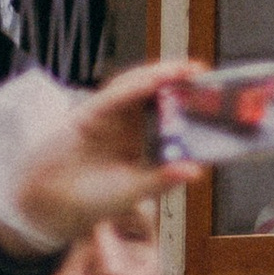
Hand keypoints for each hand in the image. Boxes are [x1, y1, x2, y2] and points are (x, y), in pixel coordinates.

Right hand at [0, 60, 199, 253]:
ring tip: (185, 69)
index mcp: (147, 139)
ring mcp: (113, 115)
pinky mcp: (91, 113)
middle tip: (205, 73)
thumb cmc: (95, 198)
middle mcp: (132, 123)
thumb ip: (162, 179)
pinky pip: (114, 96)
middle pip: (160, 94)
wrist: (52, 204)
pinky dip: (133, 87)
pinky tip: (152, 81)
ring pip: (139, 87)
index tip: (221, 97)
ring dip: (160, 75)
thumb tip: (195, 171)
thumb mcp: (135, 191)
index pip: (176, 115)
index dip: (195, 103)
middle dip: (182, 81)